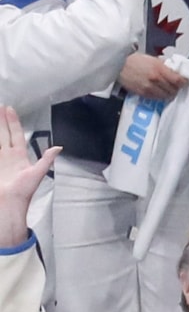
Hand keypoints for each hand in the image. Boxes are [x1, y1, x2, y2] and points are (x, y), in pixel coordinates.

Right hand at [0, 108, 57, 247]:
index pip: (16, 134)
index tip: (9, 108)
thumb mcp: (37, 173)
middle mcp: (8, 155)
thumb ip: (46, 159)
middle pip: (3, 133)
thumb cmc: (24, 190)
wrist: (9, 203)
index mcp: (20, 155)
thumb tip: (59, 147)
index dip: (13, 122)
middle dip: (1, 120)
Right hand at [118, 52, 183, 100]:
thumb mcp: (152, 59)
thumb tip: (174, 70)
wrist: (118, 65)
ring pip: (167, 96)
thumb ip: (164, 65)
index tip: (185, 82)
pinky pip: (157, 98)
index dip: (183, 82)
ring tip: (168, 89)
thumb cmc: (133, 60)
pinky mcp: (143, 94)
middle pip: (174, 89)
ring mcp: (149, 88)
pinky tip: (159, 92)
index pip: (178, 80)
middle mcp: (156, 79)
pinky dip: (160, 96)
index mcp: (159, 68)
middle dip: (176, 88)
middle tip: (176, 86)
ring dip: (169, 93)